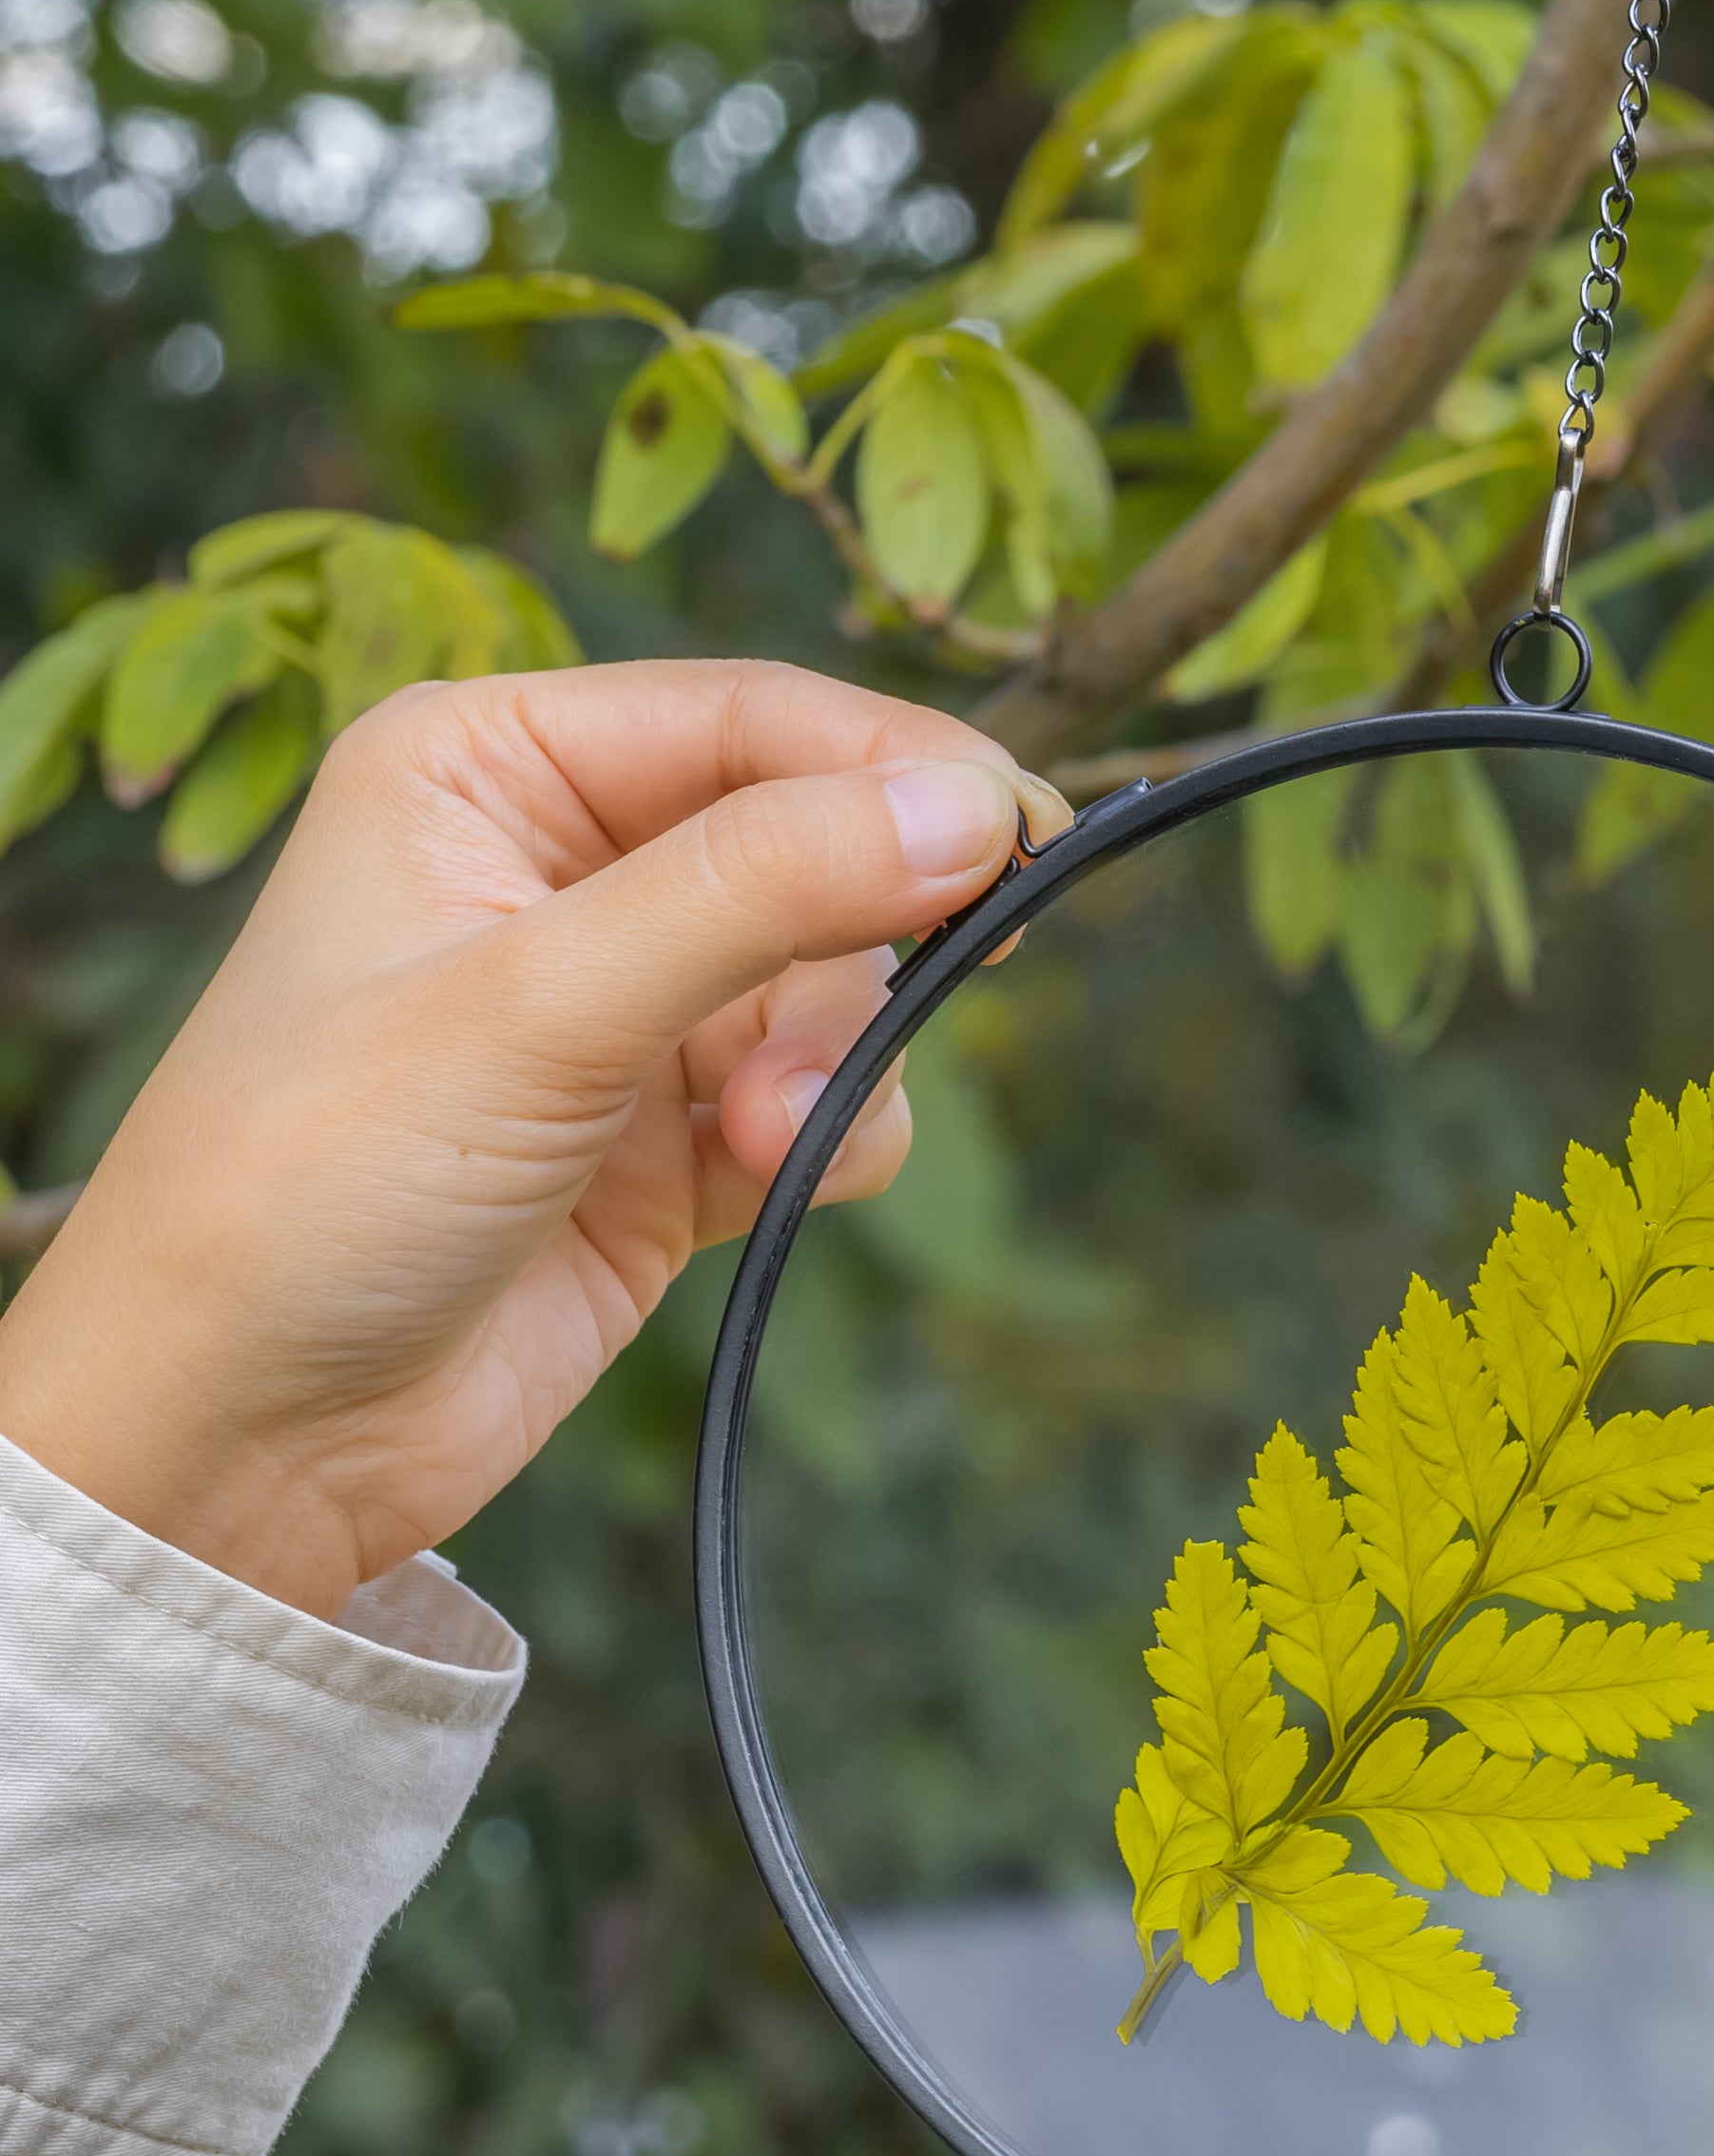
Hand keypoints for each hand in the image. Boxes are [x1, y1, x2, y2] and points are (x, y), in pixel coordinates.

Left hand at [0, 659, 1067, 1622]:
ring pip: (838, 984)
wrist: (247, 1436)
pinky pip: (827, 1099)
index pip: (748, 719)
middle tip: (969, 962)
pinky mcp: (674, 1142)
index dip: (896, 767)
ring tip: (764, 1136)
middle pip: (814, 844)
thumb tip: (974, 809)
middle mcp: (562, 868)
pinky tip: (760, 1173)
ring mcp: (625, 1013)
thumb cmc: (314, 1182)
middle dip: (864, 932)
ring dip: (837, 1058)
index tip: (1024, 832)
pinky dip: (827, 1135)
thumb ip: (762, 890)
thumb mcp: (539, 1006)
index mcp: (489, 768)